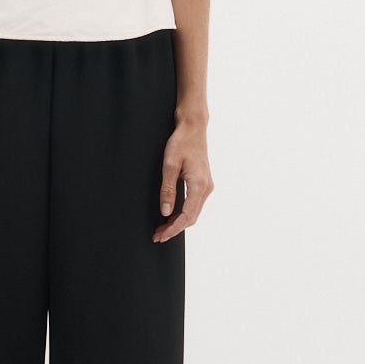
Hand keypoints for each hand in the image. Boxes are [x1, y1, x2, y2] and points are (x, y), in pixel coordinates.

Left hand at [152, 122, 212, 241]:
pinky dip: (184, 214)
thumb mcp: (170, 165)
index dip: (173, 228)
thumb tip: (165, 212)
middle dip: (174, 229)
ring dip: (179, 223)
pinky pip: (195, 205)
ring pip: (194, 213)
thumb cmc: (181, 142)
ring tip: (162, 228)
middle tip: (158, 235)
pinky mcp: (203, 183)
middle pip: (192, 218)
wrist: (193, 127)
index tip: (160, 235)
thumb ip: (167, 189)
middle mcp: (206, 188)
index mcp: (199, 184)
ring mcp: (206, 186)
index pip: (187, 216)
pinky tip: (172, 216)